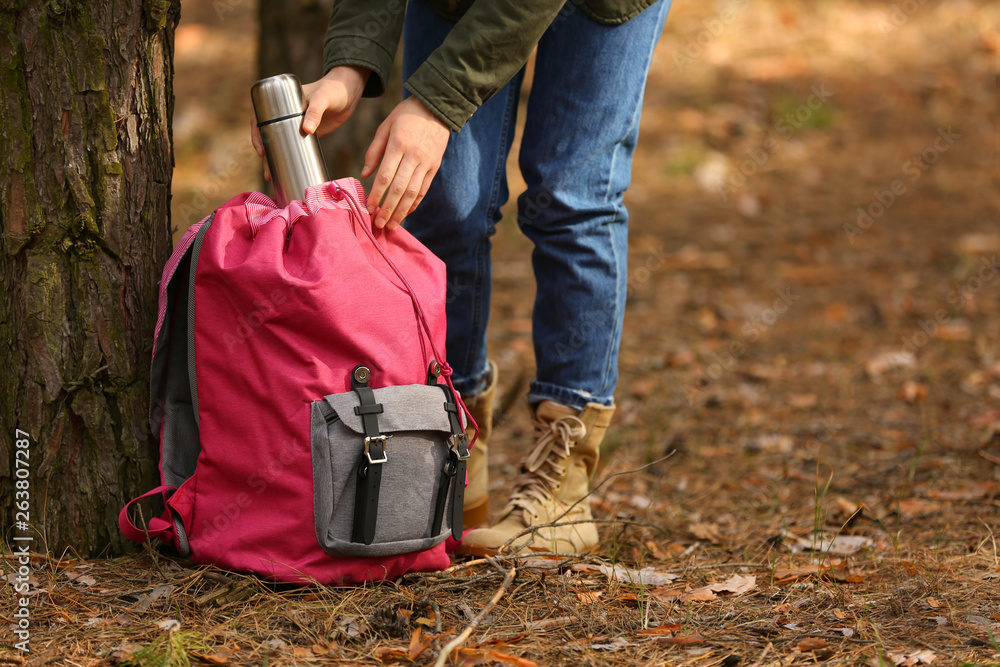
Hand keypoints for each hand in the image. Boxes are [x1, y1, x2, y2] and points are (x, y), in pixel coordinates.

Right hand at [250, 66, 369, 180]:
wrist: (349, 93)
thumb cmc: (333, 90)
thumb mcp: (322, 98)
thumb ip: (315, 112)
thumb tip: (306, 130)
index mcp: (282, 102)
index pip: (262, 118)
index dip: (257, 134)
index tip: (261, 150)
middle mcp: (286, 115)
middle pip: (268, 135)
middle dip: (265, 154)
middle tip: (267, 172)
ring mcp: (297, 125)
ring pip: (281, 144)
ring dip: (276, 160)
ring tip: (273, 178)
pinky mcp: (310, 134)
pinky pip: (297, 147)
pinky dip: (292, 159)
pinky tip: (289, 172)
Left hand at [363, 96, 449, 228]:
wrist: (437, 107)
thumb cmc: (406, 115)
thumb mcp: (385, 126)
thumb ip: (374, 151)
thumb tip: (364, 174)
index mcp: (398, 145)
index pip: (385, 176)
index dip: (376, 195)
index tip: (369, 208)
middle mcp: (414, 156)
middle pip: (399, 189)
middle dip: (388, 209)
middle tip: (378, 224)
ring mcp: (426, 163)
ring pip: (413, 193)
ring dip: (401, 212)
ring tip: (391, 225)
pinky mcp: (434, 167)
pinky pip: (423, 189)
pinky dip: (414, 203)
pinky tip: (406, 213)